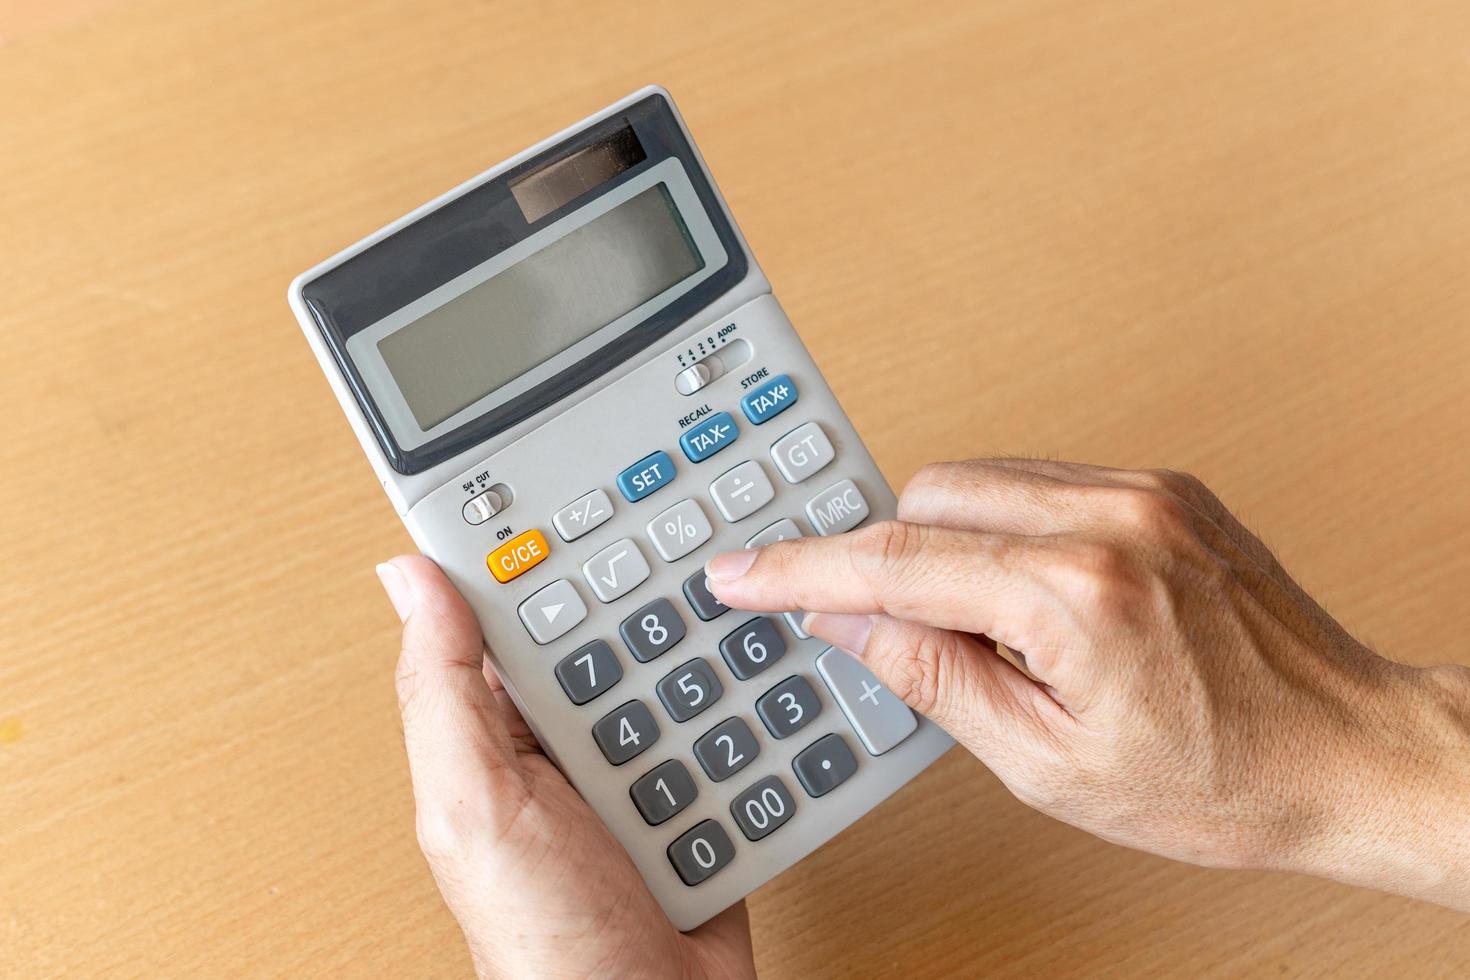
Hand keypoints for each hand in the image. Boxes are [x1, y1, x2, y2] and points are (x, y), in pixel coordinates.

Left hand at [377, 556, 756, 978]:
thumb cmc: (542, 944)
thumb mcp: (471, 805)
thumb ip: (443, 692)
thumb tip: (407, 576)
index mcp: (501, 732)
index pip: (523, 613)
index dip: (552, 550)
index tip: (597, 488)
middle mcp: (570, 746)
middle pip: (620, 634)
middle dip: (659, 599)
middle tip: (706, 541)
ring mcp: (642, 775)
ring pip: (686, 676)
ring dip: (720, 654)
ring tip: (755, 603)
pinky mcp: (704, 806)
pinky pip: (739, 736)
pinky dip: (760, 716)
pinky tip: (777, 685)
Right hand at [704, 459, 1469, 909]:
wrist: (1349, 754)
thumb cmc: (1224, 778)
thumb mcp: (1047, 764)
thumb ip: (932, 676)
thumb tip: (848, 620)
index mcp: (1076, 593)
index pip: (895, 560)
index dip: (801, 568)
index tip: (741, 570)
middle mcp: (1110, 518)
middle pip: (929, 494)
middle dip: (888, 559)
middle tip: (902, 637)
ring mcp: (1143, 493)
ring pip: (980, 477)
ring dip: (948, 543)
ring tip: (995, 636)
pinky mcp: (1163, 488)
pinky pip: (1040, 480)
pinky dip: (1004, 529)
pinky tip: (1032, 599)